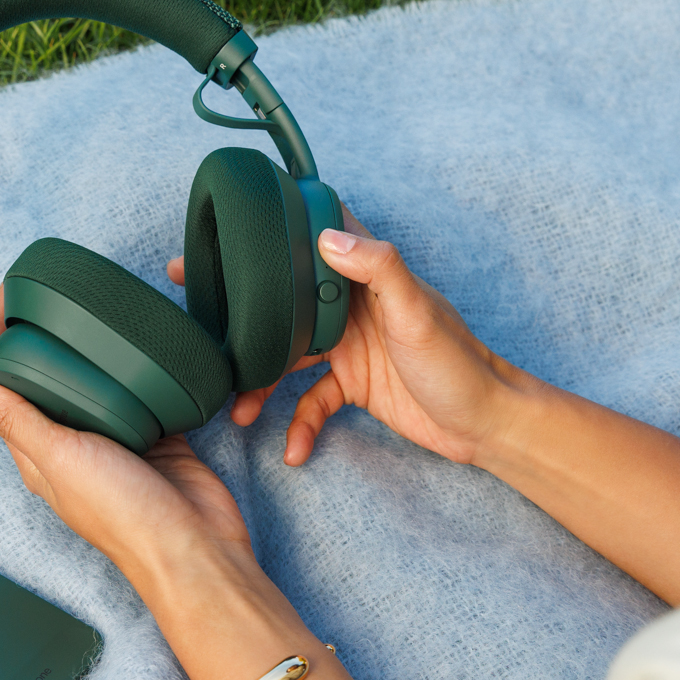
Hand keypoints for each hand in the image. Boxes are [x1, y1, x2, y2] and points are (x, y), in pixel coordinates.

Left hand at [0, 294, 255, 580]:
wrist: (195, 546)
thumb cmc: (124, 515)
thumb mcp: (60, 458)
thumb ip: (18, 421)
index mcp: (43, 459)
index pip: (11, 404)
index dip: (4, 365)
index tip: (8, 322)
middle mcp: (77, 452)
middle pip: (58, 394)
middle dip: (55, 355)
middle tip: (56, 310)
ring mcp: (120, 446)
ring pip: (103, 393)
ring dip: (100, 365)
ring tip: (98, 322)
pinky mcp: (160, 440)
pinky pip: (147, 400)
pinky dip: (145, 379)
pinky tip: (144, 354)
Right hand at [169, 207, 531, 465]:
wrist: (487, 423)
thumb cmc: (459, 361)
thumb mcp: (417, 310)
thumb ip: (377, 268)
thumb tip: (326, 237)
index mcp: (364, 276)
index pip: (313, 237)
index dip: (271, 228)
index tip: (225, 229)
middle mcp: (351, 307)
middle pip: (284, 299)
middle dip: (240, 307)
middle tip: (192, 307)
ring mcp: (349, 346)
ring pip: (286, 357)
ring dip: (259, 383)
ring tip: (234, 409)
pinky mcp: (353, 385)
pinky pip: (311, 403)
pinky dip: (298, 425)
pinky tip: (292, 450)